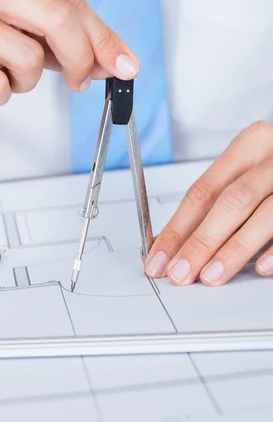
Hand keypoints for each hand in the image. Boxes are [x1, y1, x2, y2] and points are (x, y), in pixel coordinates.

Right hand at [0, 0, 138, 105]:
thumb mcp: (9, 22)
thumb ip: (58, 37)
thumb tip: (111, 59)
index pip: (69, 1)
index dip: (103, 38)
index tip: (123, 65)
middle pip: (59, 19)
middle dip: (82, 60)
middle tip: (79, 82)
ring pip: (29, 59)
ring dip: (26, 82)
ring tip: (2, 74)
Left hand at [144, 121, 272, 285]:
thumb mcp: (247, 174)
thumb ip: (215, 204)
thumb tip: (174, 244)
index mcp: (250, 145)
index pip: (203, 190)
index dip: (177, 227)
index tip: (159, 256)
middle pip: (230, 201)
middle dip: (200, 242)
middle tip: (180, 272)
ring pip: (262, 214)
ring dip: (233, 250)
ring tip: (211, 276)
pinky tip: (259, 267)